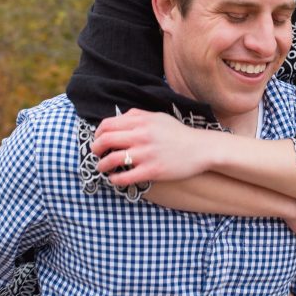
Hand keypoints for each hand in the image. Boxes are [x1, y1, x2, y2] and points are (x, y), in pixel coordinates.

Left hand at [91, 109, 217, 185]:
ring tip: (102, 168)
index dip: (97, 133)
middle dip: (95, 149)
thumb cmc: (178, 133)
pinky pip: (125, 177)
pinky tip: (115, 179)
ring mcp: (146, 154)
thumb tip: (118, 118)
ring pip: (111, 160)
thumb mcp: (158, 117)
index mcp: (141, 121)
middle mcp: (141, 135)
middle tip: (95, 154)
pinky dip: (115, 179)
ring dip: (101, 165)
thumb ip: (137, 116)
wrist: (201, 149)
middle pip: (105, 141)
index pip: (107, 125)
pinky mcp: (152, 171)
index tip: (98, 139)